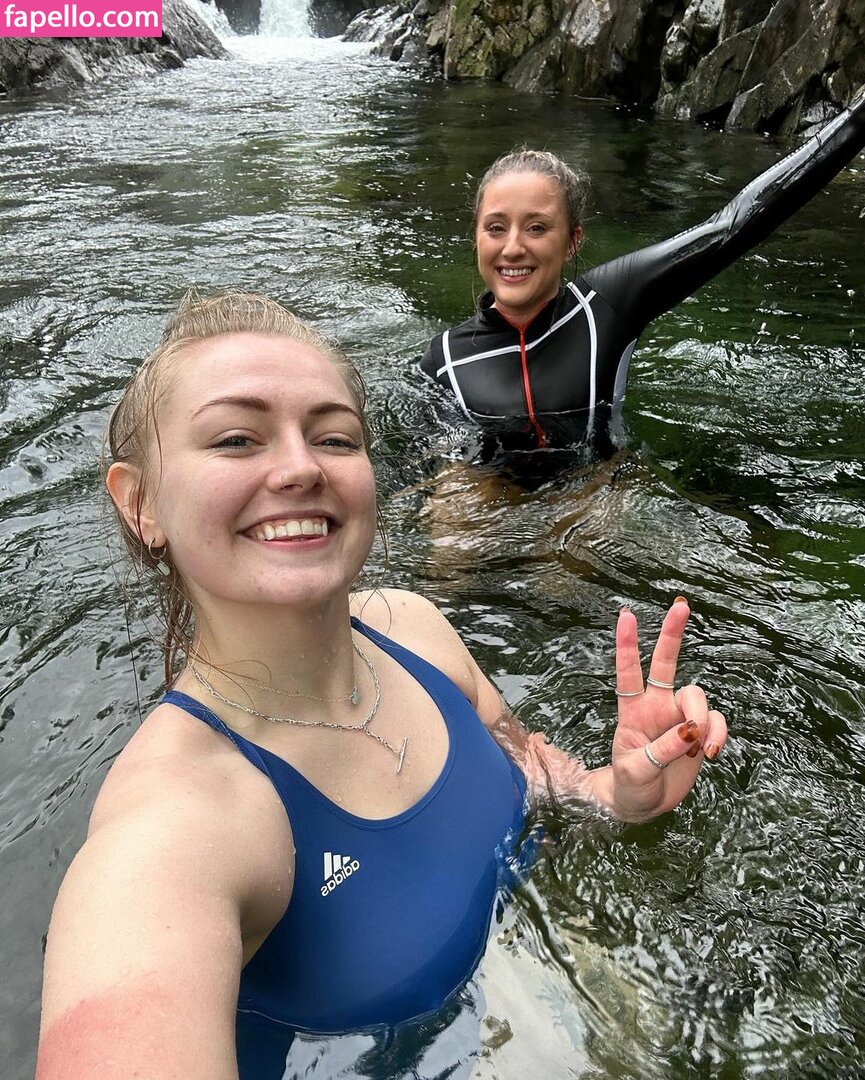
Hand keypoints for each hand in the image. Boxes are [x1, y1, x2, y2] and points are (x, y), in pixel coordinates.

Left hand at [599, 598, 726, 820]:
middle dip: (672, 634)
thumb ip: (660, 750)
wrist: (642, 803)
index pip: (628, 672)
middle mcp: (656, 706)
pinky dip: (718, 733)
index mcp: (632, 710)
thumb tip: (690, 731)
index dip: (627, 644)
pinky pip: (715, 721)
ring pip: (698, 697)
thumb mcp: (636, 771)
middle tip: (681, 607)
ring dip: (703, 719)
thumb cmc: (630, 783)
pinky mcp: (698, 732)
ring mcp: (678, 717)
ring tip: (701, 748)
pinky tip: (711, 752)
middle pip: (666, 663)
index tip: (626, 615)